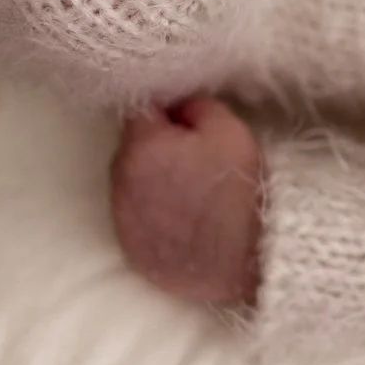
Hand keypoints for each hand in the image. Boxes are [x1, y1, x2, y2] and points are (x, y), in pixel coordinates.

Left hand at [110, 96, 264, 305]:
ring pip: (131, 185)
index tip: (187, 122)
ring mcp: (122, 219)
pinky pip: (136, 219)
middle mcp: (119, 181)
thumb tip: (178, 105)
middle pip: (132, 150)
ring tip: (190, 192)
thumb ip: (196, 106)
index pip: (140, 110)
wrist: (244, 259)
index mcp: (140, 146)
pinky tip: (183, 220)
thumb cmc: (238, 188)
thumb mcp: (229, 130)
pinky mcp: (131, 249)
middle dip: (156, 148)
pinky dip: (154, 215)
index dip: (166, 112)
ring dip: (152, 182)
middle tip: (194, 157)